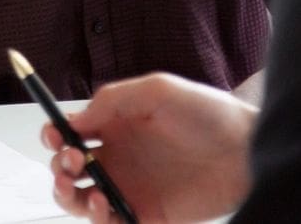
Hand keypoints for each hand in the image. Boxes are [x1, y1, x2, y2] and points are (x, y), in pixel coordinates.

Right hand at [43, 73, 257, 222]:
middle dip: (57, 166)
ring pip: (80, 200)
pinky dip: (97, 218)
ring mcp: (129, 188)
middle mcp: (117, 157)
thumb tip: (75, 119)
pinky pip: (110, 223)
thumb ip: (112, 100)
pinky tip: (105, 203)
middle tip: (71, 161)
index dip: (53, 134)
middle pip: (67, 168)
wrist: (247, 149)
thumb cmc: (208, 113)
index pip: (70, 132)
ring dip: (67, 195)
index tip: (53, 135)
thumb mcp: (157, 90)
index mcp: (115, 125)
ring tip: (79, 187)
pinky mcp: (144, 215)